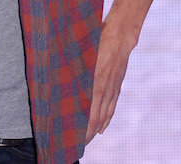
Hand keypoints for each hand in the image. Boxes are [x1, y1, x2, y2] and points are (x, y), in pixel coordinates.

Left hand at [85, 26, 134, 143]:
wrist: (120, 36)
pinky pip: (112, 106)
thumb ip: (74, 71)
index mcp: (94, 85)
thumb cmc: (97, 42)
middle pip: (97, 119)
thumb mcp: (81, 56)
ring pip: (105, 114)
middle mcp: (105, 90)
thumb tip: (61, 81)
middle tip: (79, 144)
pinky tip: (103, 126)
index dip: (83, 128)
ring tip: (90, 138)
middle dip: (88, 133)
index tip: (74, 137)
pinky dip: (107, 118)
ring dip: (98, 128)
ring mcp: (113, 88)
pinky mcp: (117, 85)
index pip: (89, 114)